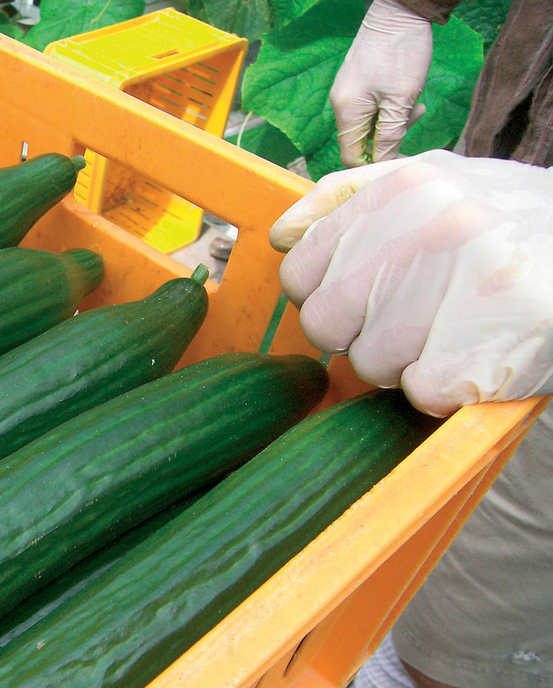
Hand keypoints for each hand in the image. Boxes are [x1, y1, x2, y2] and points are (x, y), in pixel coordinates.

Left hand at [269, 151, 552, 416]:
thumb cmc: (516, 225)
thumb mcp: (439, 181)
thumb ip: (351, 199)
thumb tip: (283, 233)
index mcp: (405, 189)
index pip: (300, 271)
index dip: (329, 296)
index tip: (368, 296)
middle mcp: (431, 227)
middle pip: (327, 324)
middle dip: (362, 334)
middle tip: (416, 319)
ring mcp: (464, 284)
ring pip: (370, 364)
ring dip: (406, 365)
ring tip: (455, 332)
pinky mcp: (491, 341)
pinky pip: (419, 392)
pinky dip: (443, 390)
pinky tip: (475, 356)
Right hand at [330, 0, 433, 166]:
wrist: (399, 11)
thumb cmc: (402, 53)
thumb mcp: (401, 99)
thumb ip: (390, 134)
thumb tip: (384, 161)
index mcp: (346, 112)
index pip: (352, 156)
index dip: (375, 161)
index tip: (401, 154)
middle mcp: (340, 104)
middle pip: (360, 140)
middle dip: (388, 137)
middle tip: (414, 118)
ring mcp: (346, 92)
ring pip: (367, 123)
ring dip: (392, 120)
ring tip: (415, 104)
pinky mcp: (355, 82)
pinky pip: (369, 107)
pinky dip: (388, 106)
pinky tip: (404, 94)